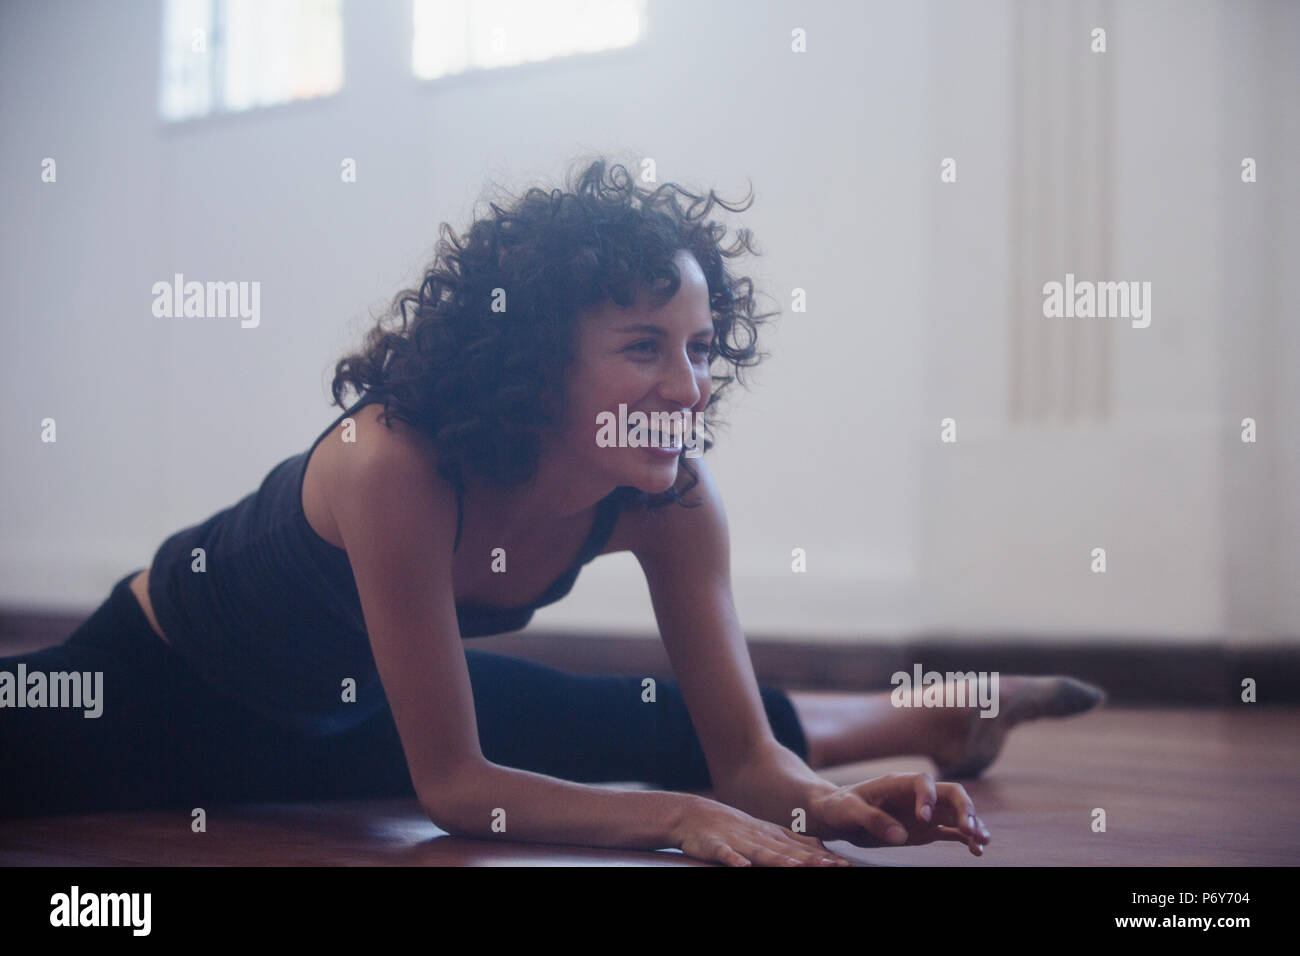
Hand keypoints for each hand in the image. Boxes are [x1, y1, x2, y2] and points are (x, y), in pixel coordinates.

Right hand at [669, 794, 852, 866]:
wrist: (693, 814)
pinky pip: (724, 854)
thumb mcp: (765, 832)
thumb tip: (821, 848)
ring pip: (760, 852)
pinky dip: (733, 859)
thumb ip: (791, 840)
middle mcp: (758, 837)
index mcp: (771, 835)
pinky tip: (741, 866)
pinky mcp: (713, 845)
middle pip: (787, 851)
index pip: (800, 847)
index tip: (844, 864)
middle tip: (834, 866)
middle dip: (810, 859)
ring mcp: (736, 841)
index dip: (821, 856)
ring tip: (797, 867)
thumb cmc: (732, 827)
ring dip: (778, 860)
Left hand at [806, 772, 990, 855]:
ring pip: (956, 812)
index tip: (923, 819)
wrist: (837, 815)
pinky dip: (966, 840)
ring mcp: (924, 812)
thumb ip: (871, 819)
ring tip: (982, 841)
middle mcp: (916, 795)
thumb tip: (899, 834)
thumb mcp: (848, 810)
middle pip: (950, 793)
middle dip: (964, 808)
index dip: (928, 797)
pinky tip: (977, 851)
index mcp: (897, 784)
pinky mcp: (926, 829)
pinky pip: (952, 832)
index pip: (923, 781)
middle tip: (968, 829)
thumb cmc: (839, 806)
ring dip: (973, 823)